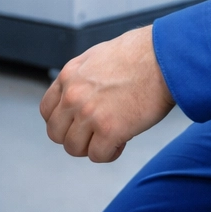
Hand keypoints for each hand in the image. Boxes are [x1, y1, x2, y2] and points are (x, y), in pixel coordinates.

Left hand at [39, 24, 175, 162]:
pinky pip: (97, 156)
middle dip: (74, 137)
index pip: (47, 111)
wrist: (163, 58)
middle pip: (56, 134)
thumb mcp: (97, 57)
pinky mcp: (109, 130)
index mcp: (69, 76)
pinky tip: (122, 141)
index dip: (62, 122)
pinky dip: (109, 153)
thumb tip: (81, 95)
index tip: (76, 124)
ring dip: (91, 147)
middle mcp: (73, 96)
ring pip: (73, 148)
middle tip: (94, 134)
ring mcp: (88, 114)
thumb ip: (82, 78)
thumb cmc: (139, 55)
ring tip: (110, 138)